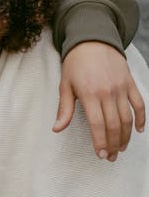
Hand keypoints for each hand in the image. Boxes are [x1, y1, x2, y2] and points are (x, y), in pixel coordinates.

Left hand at [54, 42, 145, 160]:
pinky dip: (141, 118)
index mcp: (89, 94)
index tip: (101, 155)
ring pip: (127, 118)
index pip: (97, 125)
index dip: (100, 142)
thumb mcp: (65, 85)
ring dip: (126, 136)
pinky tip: (138, 130)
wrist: (93, 40)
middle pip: (114, 125)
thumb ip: (65, 109)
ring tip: (122, 148)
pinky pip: (139, 104)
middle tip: (111, 157)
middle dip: (113, 144)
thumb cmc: (75, 64)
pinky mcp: (130, 83)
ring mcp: (121, 88)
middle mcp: (107, 92)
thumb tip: (57, 129)